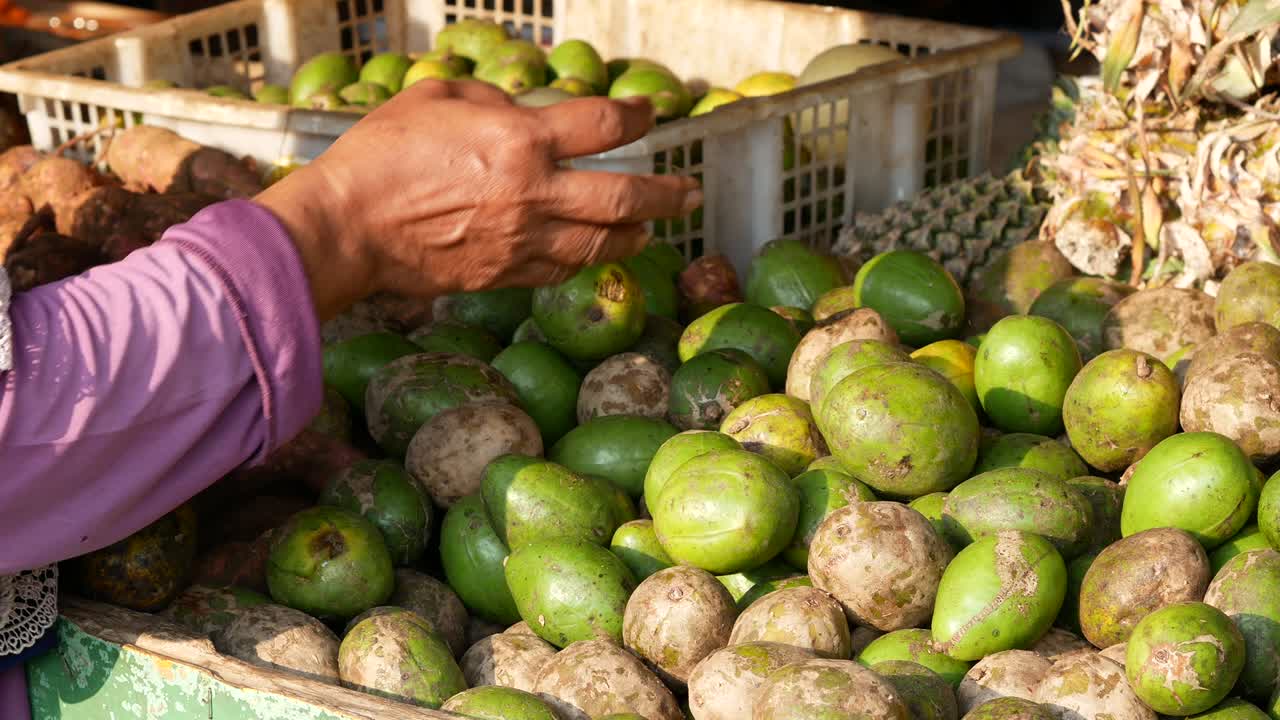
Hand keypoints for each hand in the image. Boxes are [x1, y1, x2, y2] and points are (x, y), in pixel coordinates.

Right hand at [257, 79, 702, 321]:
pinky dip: (587, 259)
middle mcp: (533, 194)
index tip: (648, 115)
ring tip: (650, 228)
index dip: (636, 116)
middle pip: (625, 197)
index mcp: (519, 142)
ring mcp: (523, 241)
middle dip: (667, 194)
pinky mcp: (506, 275)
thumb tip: (526, 115)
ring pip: (603, 244)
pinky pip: (564, 269)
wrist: (348, 228)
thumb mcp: (437, 100)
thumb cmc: (381, 156)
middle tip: (688, 193)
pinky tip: (595, 251)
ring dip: (636, 235)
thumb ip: (492, 104)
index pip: (602, 125)